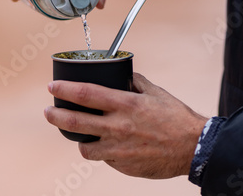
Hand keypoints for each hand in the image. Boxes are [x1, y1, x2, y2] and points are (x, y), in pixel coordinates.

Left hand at [44, 73, 208, 178]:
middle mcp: (118, 127)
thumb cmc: (175, 117)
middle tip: (48, 112)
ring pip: (84, 147)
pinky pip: (103, 158)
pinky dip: (101, 150)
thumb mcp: (155, 92)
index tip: (52, 87)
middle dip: (55, 116)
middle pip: (74, 122)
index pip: (85, 94)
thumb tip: (120, 76)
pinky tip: (107, 144)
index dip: (64, 89)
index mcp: (125, 105)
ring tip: (78, 132)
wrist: (194, 147)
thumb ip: (134, 82)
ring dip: (77, 139)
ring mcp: (118, 150)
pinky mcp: (123, 165)